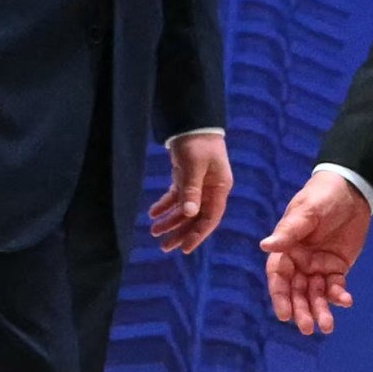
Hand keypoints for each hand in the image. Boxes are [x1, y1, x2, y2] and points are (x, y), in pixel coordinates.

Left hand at [148, 132, 232, 254]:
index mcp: (219, 189)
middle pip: (196, 218)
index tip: (184, 248)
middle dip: (180, 232)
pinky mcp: (186, 179)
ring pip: (184, 210)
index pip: (210, 218)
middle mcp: (210, 190)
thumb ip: (191, 190)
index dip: (197, 235)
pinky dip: (165, 206)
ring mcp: (199, 186)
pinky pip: (176, 198)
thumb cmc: (198, 143)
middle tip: (164, 247)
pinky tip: (153, 213)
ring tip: (154, 231)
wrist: (192, 123)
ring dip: (170, 221)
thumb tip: (189, 214)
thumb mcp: (194, 166)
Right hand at [261, 170, 372, 335]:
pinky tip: (345, 301)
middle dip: (301, 310)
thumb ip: (289, 232)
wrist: (352, 190)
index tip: (284, 315)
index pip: (279, 277)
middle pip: (297, 291)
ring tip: (326, 327)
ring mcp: (317, 266)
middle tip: (308, 328)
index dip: (280, 296)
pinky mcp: (337, 267)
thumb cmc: (322, 196)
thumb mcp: (306, 212)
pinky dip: (339, 296)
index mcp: (286, 249)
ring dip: (320, 310)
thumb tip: (265, 246)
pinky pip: (335, 286)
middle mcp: (299, 261)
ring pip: (315, 294)